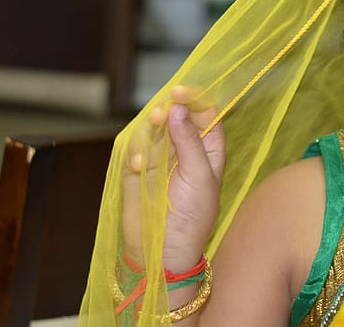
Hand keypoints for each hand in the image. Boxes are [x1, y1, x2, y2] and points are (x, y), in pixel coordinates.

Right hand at [122, 85, 225, 272]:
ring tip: (152, 124)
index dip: (193, 99)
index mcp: (209, 147)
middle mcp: (185, 149)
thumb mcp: (200, 177)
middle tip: (161, 110)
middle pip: (175, 116)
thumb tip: (176, 109)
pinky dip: (136, 152)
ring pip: (152, 130)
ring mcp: (160, 158)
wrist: (165, 252)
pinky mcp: (137, 171)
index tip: (180, 91)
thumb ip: (189, 142)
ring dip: (150, 125)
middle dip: (168, 109)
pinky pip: (134, 151)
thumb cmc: (193, 216)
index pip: (203, 112)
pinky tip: (140, 164)